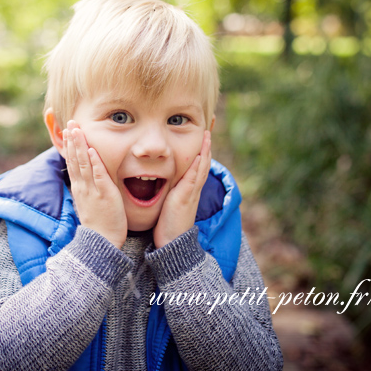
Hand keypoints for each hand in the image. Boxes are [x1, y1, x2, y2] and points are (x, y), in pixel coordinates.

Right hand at [64, 121, 127, 247]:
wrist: (100, 243)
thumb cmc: (98, 225)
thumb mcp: (88, 204)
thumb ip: (87, 190)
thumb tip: (85, 180)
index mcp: (79, 188)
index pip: (72, 163)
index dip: (70, 146)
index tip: (68, 131)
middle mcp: (83, 186)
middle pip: (75, 159)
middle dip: (73, 140)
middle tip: (70, 123)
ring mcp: (92, 190)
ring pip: (83, 164)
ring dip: (80, 146)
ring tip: (77, 130)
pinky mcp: (104, 194)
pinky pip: (98, 175)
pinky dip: (94, 162)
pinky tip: (92, 150)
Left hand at [153, 130, 211, 247]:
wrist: (172, 244)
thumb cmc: (169, 226)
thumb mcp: (170, 204)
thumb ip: (170, 192)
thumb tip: (161, 181)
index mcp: (189, 189)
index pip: (197, 165)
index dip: (201, 149)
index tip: (203, 135)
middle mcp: (193, 188)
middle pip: (204, 161)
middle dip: (206, 144)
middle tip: (209, 127)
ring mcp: (191, 192)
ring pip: (201, 166)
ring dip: (205, 149)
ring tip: (208, 133)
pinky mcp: (185, 196)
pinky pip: (194, 177)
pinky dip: (198, 165)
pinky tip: (200, 153)